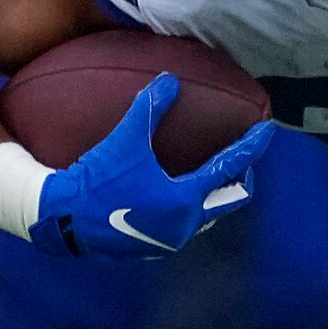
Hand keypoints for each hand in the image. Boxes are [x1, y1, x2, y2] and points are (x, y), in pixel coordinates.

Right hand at [29, 74, 274, 258]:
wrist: (59, 220)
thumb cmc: (95, 180)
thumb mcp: (124, 141)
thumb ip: (149, 109)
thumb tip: (169, 79)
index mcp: (185, 199)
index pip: (230, 168)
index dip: (252, 146)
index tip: (268, 130)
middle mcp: (184, 225)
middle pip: (230, 200)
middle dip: (241, 180)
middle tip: (242, 162)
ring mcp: (167, 240)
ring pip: (205, 217)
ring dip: (212, 197)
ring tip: (212, 178)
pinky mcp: (149, 249)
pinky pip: (180, 227)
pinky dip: (187, 210)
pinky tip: (174, 197)